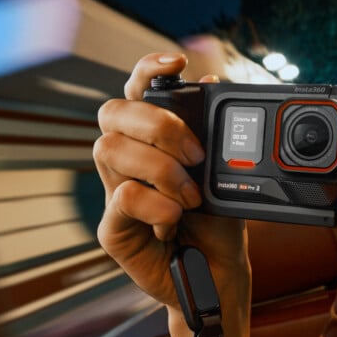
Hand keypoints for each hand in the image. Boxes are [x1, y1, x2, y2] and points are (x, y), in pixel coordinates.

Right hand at [94, 52, 248, 311]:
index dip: (148, 70)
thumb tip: (211, 80)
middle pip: (113, 114)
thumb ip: (214, 133)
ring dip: (160, 169)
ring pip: (110, 150)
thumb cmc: (220, 224)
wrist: (222, 275)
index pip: (137, 93)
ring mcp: (117, 194)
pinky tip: (176, 220)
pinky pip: (121, 198)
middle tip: (196, 154)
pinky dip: (156, 205)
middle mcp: (130, 162)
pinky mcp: (114, 230)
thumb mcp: (226, 173)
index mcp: (155, 143)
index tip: (177, 61)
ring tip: (191, 196)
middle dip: (157, 124)